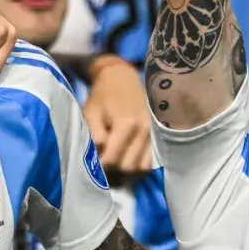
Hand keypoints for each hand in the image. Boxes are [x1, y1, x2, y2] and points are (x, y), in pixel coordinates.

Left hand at [82, 57, 152, 174]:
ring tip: (116, 162)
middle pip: (128, 167)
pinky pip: (151, 161)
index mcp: (125, 124)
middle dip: (114, 170)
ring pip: (141, 168)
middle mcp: (143, 130)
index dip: (100, 167)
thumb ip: (95, 136)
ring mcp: (153, 133)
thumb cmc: (102, 96)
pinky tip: (128, 158)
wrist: (122, 78)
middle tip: (103, 164)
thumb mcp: (91, 113)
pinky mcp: (157, 134)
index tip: (93, 164)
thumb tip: (99, 159)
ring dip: (128, 170)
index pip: (112, 160)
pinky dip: (139, 164)